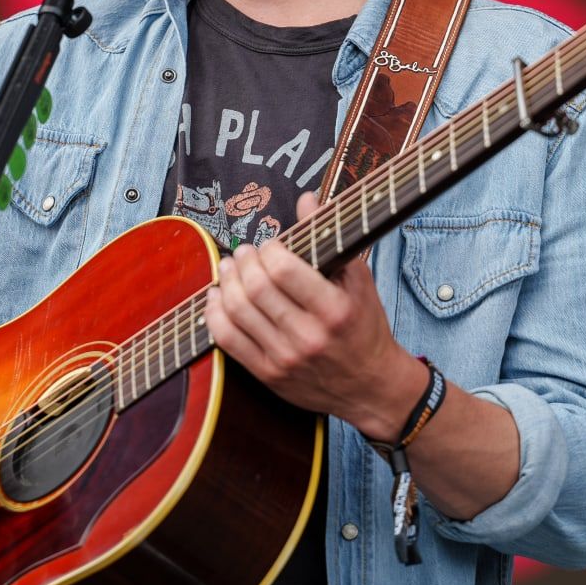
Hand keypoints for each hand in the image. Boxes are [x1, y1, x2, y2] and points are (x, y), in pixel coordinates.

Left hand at [204, 192, 425, 439]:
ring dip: (226, 281)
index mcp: (334, 310)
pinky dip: (214, 313)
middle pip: (256, 288)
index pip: (284, 270)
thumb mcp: (358, 280)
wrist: (371, 386)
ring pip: (237, 311)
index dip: (268, 250)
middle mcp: (309, 337)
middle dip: (243, 261)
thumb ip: (330, 238)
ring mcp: (285, 358)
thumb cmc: (364, 326)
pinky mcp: (267, 375)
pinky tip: (217, 296)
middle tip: (243, 251)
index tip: (269, 244)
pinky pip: (227, 340)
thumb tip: (306, 198)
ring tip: (228, 267)